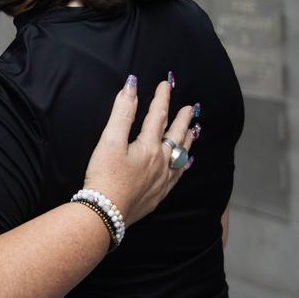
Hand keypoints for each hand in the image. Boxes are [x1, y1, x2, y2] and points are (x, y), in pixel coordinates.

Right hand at [82, 75, 196, 226]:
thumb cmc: (104, 177)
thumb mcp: (110, 141)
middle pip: (175, 136)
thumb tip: (132, 85)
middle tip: (191, 108)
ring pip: (181, 156)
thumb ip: (122, 112)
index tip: (166, 84)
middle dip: (182, 119)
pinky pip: (178, 176)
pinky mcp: (158, 195)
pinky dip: (184, 166)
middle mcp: (161, 162)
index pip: (158, 116)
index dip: (162, 98)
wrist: (105, 213)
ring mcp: (161, 180)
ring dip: (187, 141)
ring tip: (194, 131)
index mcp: (149, 147)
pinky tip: (186, 164)